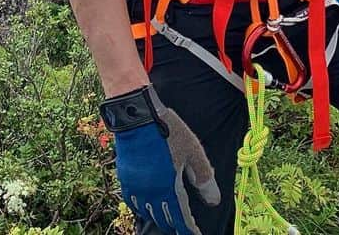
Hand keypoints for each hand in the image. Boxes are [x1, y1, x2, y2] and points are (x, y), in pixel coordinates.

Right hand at [100, 85, 218, 234]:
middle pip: (164, 218)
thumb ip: (204, 177)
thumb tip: (213, 200)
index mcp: (169, 187)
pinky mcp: (125, 177)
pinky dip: (141, 208)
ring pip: (148, 213)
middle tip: (183, 226)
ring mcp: (135, 186)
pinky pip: (132, 202)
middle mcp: (151, 192)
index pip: (181, 218)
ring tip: (166, 219)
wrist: (137, 114)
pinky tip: (145, 205)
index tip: (196, 234)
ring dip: (159, 218)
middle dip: (175, 225)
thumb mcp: (192, 150)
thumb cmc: (167, 129)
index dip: (190, 229)